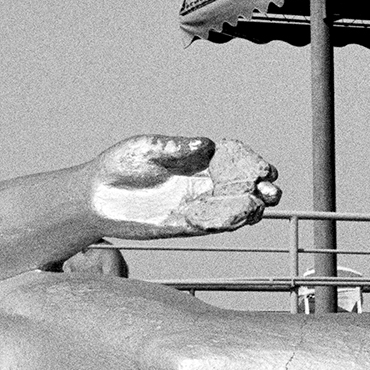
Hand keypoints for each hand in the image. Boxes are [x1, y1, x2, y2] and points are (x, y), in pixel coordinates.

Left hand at [89, 136, 280, 238]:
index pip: (233, 161)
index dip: (251, 164)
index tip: (265, 169)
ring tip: (260, 208)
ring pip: (229, 208)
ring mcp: (193, 205)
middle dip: (259, 189)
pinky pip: (210, 225)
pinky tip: (240, 220)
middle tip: (272, 193)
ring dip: (248, 209)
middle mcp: (200, 183)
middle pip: (239, 186)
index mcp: (196, 159)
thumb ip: (175, 148)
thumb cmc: (121, 164)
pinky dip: (226, 222)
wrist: (96, 195)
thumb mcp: (146, 148)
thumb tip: (206, 145)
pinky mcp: (182, 225)